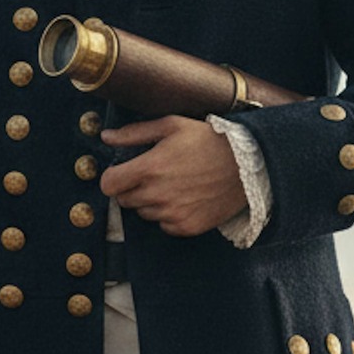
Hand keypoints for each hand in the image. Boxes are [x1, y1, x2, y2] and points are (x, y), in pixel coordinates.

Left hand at [98, 116, 246, 236]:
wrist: (247, 165)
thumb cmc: (209, 140)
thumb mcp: (171, 126)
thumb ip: (134, 134)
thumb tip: (106, 138)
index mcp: (148, 168)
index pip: (108, 184)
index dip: (113, 177)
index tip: (123, 173)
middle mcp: (156, 195)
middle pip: (124, 200)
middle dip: (132, 188)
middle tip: (154, 175)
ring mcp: (171, 214)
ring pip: (144, 213)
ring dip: (151, 202)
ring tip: (174, 184)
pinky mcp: (186, 227)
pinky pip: (164, 225)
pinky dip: (169, 215)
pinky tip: (185, 198)